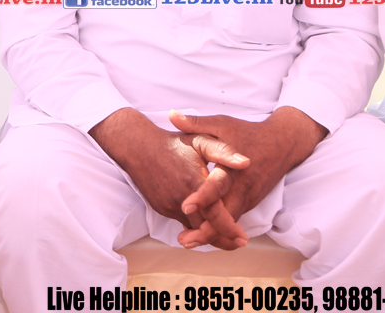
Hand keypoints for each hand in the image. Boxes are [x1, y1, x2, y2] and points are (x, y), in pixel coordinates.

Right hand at [90, 108, 251, 249]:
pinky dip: (194, 225)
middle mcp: (181, 198)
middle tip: (238, 243)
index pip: (215, 215)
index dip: (230, 230)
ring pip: (193, 229)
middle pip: (205, 229)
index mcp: (195, 182)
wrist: (137, 147)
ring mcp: (169, 205)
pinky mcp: (161, 208)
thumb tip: (246, 163)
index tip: (243, 239)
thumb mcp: (200, 141)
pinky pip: (182, 221)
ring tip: (224, 236)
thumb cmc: (173, 143)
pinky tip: (204, 222)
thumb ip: (224, 152)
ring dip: (208, 234)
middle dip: (223, 239)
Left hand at [172, 107, 326, 248]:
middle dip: (205, 231)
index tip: (185, 207)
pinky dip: (220, 229)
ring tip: (187, 242)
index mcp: (234, 168)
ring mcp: (249, 197)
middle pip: (225, 217)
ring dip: (212, 234)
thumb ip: (196, 123)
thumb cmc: (248, 132)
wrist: (283, 142)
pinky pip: (234, 219)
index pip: (217, 187)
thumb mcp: (222, 123)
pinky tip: (203, 235)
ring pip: (230, 223)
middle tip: (183, 241)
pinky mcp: (250, 202)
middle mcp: (243, 188)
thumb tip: (171, 115)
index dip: (202, 198)